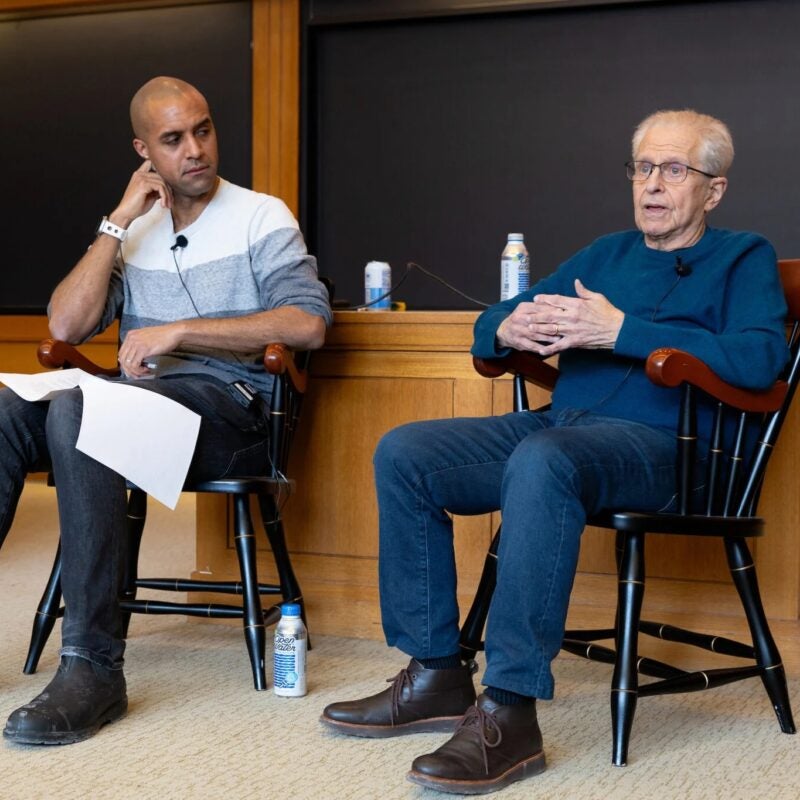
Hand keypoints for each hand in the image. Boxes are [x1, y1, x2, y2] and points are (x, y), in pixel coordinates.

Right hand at [108, 160, 171, 228]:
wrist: (127, 213)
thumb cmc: (137, 206)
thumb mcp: (151, 195)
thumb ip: (158, 189)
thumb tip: (170, 188)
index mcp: (140, 175)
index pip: (152, 164)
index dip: (161, 171)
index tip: (167, 186)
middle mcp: (140, 174)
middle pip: (162, 176)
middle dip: (169, 190)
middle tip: (170, 202)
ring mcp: (141, 178)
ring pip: (162, 182)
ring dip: (168, 195)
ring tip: (167, 205)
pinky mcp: (143, 184)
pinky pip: (160, 187)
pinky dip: (164, 196)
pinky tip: (163, 204)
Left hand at [117, 322, 184, 378]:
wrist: (174, 332)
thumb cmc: (164, 336)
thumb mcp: (147, 338)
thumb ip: (138, 346)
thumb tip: (135, 359)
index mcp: (131, 335)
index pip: (121, 353)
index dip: (126, 364)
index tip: (133, 370)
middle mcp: (131, 338)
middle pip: (122, 359)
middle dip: (129, 370)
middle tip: (137, 375)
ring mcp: (136, 343)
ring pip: (128, 364)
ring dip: (136, 372)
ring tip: (144, 372)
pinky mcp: (143, 349)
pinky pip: (135, 365)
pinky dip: (140, 371)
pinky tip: (147, 370)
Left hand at [496, 279, 623, 356]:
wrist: (618, 330)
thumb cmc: (609, 313)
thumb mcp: (597, 298)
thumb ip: (584, 291)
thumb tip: (576, 282)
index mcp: (577, 304)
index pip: (556, 300)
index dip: (544, 299)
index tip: (536, 299)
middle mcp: (572, 317)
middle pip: (549, 315)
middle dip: (536, 315)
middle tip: (525, 315)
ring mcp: (572, 330)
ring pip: (551, 329)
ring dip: (538, 329)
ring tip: (529, 328)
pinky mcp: (575, 342)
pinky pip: (559, 345)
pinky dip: (549, 348)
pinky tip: (540, 350)